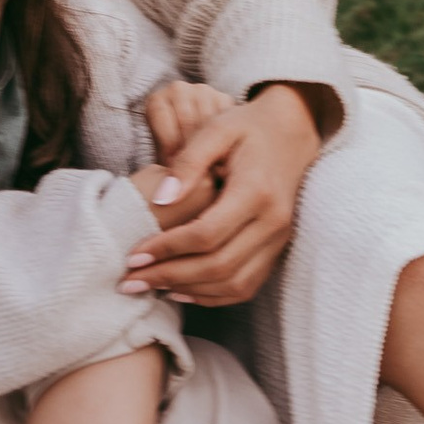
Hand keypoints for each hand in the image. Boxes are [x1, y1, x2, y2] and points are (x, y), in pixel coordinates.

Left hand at [119, 83, 323, 306]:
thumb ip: (187, 162)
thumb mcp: (216, 129)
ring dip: (189, 290)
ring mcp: (278, 240)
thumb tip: (159, 200)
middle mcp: (273, 222)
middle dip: (170, 276)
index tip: (134, 254)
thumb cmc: (248, 127)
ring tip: (151, 286)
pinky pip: (245, 286)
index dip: (167, 248)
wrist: (293, 132)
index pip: (207, 234)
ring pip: (233, 284)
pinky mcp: (276, 250)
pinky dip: (212, 295)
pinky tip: (181, 290)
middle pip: (219, 266)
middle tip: (131, 280)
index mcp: (256, 190)